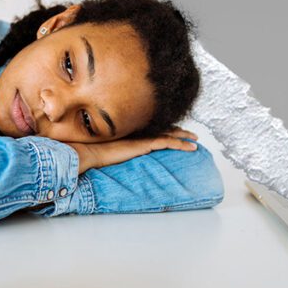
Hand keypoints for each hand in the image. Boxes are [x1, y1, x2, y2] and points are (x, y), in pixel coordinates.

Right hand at [69, 127, 197, 173]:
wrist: (91, 152)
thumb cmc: (95, 154)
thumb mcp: (108, 152)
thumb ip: (115, 151)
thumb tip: (114, 157)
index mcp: (130, 134)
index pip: (152, 130)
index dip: (165, 130)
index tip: (175, 132)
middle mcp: (138, 133)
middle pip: (163, 129)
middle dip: (178, 131)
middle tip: (190, 134)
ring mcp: (142, 137)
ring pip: (169, 134)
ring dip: (184, 137)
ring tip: (195, 140)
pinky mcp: (145, 143)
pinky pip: (168, 142)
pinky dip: (181, 144)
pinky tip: (191, 148)